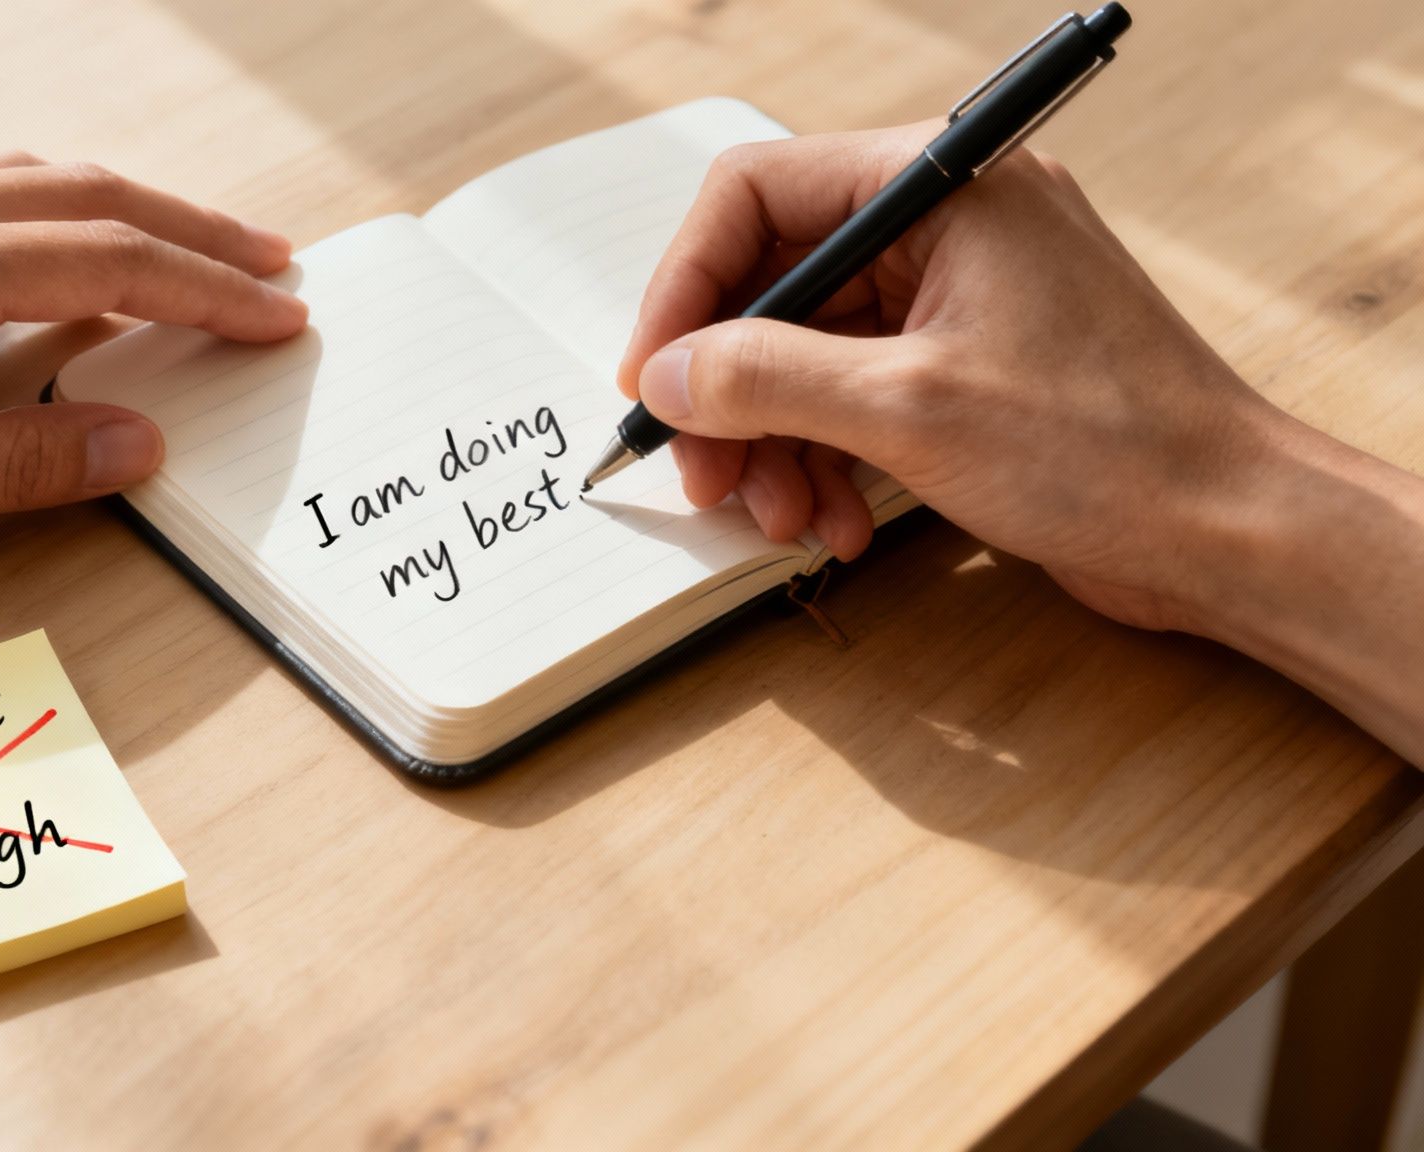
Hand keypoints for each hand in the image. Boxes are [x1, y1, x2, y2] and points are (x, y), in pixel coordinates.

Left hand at [0, 154, 305, 614]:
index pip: (110, 262)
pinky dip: (33, 201)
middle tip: (272, 265)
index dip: (208, 289)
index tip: (280, 314)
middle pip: (81, 193)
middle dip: (191, 229)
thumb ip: (16, 461)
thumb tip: (136, 441)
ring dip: (117, 205)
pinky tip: (40, 240)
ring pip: (18, 173)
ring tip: (184, 245)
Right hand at [619, 126, 1423, 763]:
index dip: (685, 287)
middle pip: (775, 285)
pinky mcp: (964, 369)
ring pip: (805, 352)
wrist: (1231, 534)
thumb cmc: (1112, 450)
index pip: (758, 197)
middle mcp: (947, 227)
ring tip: (780, 519)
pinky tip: (834, 526)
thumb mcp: (910, 411)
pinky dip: (826, 461)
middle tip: (704, 476)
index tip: (651, 379)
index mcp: (945, 188)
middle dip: (730, 391)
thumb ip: (769, 378)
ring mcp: (956, 299)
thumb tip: (671, 372)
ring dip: (774, 443)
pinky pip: (852, 396)